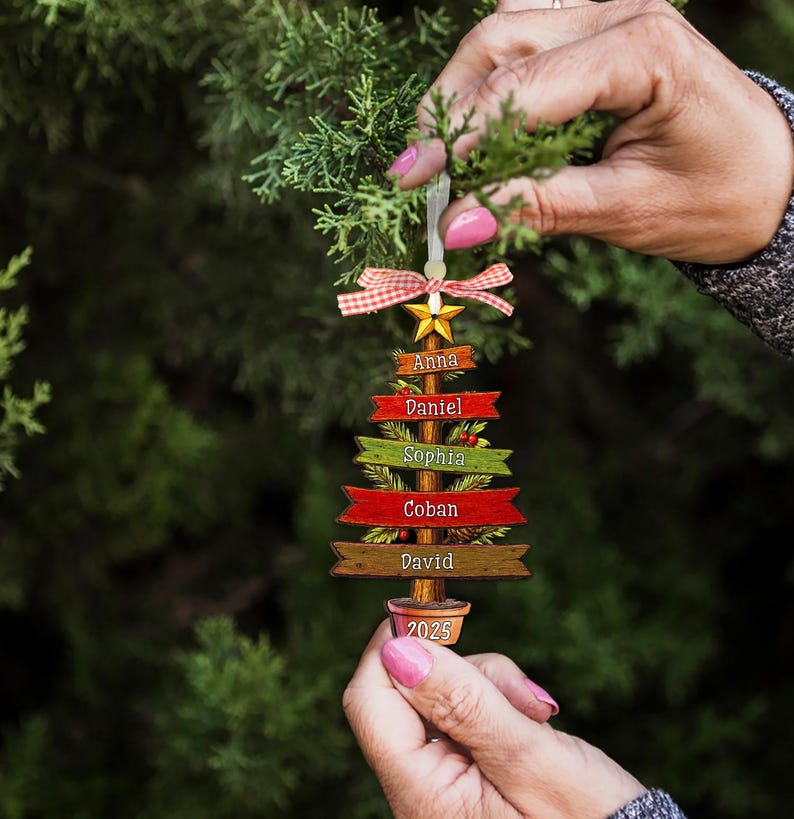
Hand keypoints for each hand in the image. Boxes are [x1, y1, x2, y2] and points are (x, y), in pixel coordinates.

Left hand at [343, 621, 645, 817]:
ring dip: (488, 686)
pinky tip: (534, 723)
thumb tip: (398, 650)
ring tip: (538, 716)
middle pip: (406, 694)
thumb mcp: (530, 758)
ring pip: (439, 696)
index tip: (425, 608)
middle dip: (461, 672)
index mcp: (423, 797)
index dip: (391, 647)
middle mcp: (420, 793)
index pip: (370, 704)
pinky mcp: (464, 774)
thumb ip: (463, 702)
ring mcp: (441, 784)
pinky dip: (495, 704)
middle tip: (518, 690)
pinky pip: (462, 716)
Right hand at [389, 0, 793, 263]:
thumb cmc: (713, 198)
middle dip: (448, 111)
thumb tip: (456, 224)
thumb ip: (535, 207)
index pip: (523, 85)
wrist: (769, 179)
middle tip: (416, 175)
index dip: (457, 136)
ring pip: (503, 29)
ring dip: (461, 90)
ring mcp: (610, 8)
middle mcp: (624, 9)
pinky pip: (522, 30)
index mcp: (644, 50)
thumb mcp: (623, 210)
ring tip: (439, 153)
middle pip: (500, 41)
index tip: (412, 183)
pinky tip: (475, 115)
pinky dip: (488, 74)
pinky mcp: (598, 25)